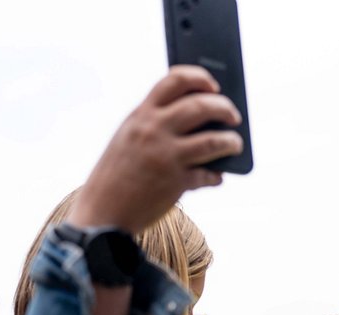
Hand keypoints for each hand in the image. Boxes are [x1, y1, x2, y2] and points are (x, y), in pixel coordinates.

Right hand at [67, 66, 242, 232]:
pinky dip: (215, 176)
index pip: (174, 80)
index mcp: (141, 115)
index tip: (213, 85)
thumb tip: (197, 120)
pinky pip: (207, 175)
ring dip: (231, 141)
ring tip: (235, 144)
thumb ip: (155, 124)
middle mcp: (154, 130)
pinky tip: (216, 176)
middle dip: (224, 107)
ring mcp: (167, 156)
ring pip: (213, 140)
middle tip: (233, 115)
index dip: (199, 78)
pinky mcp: (176, 182)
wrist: (102, 211)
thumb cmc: (117, 173)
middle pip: (200, 106)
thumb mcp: (129, 138)